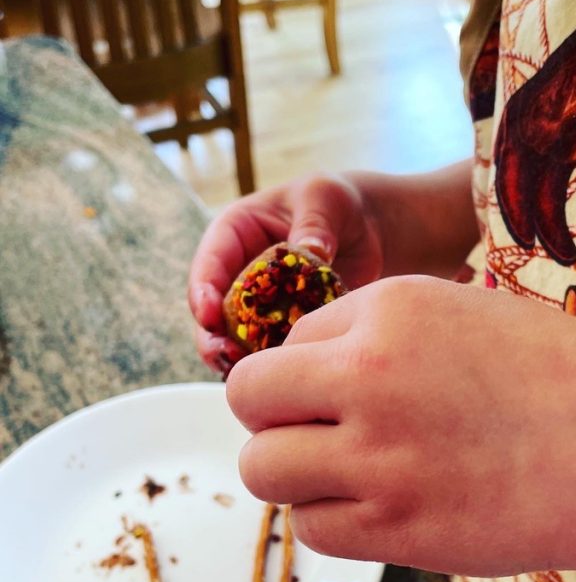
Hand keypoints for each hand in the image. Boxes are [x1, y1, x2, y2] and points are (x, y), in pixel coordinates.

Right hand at [188, 175, 383, 372]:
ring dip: (237, 359)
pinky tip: (278, 381)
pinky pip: (266, 349)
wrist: (366, 229)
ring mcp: (256, 302)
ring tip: (246, 377)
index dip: (203, 292)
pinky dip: (269, 366)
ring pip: (234, 337)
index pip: (209, 264)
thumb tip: (310, 251)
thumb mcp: (324, 199)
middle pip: (212, 310)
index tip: (209, 316)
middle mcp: (236, 270)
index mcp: (234, 232)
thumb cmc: (336, 203)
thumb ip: (314, 224)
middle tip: (226, 357)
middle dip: (213, 336)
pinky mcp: (279, 325)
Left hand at [225, 276, 575, 575]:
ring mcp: (378, 458)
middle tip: (314, 431)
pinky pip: (310, 528)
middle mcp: (369, 377)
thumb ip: (378, 332)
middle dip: (271, 416)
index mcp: (389, 310)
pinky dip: (330, 520)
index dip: (312, 367)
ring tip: (342, 474)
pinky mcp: (396, 530)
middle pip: (247, 399)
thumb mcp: (462, 313)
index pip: (289, 338)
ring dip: (291, 472)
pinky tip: (376, 508)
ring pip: (263, 470)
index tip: (349, 390)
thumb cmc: (556, 378)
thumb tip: (305, 365)